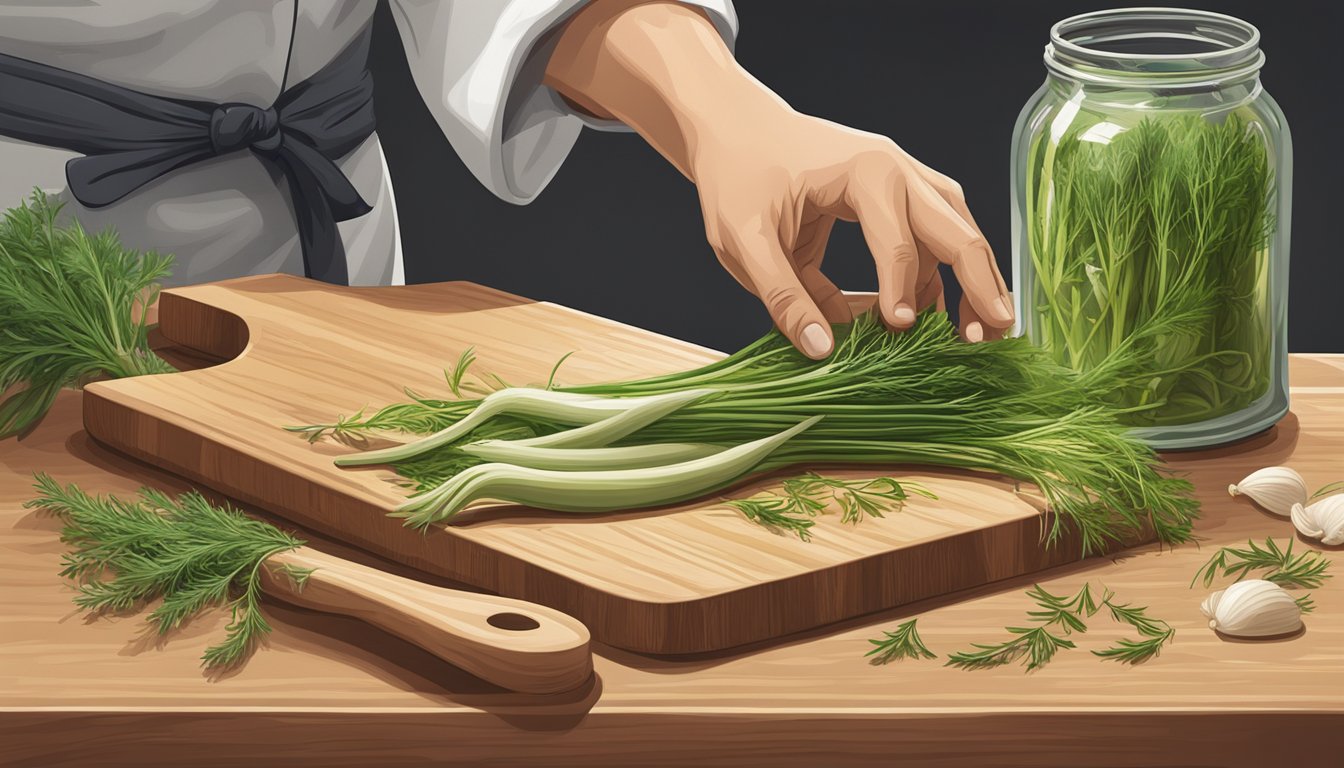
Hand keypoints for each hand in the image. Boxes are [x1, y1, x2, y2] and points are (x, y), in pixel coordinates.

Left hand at [545, 1, 1013, 357]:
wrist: (734, 130)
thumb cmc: (737, 177)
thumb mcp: (744, 242)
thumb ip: (782, 297)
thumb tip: (821, 352)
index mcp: (864, 172)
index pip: (897, 239)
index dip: (900, 290)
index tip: (900, 330)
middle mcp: (898, 170)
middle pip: (956, 230)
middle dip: (979, 283)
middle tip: (991, 337)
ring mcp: (904, 181)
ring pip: (956, 231)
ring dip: (973, 280)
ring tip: (981, 332)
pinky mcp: (897, 199)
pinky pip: (933, 238)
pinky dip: (942, 276)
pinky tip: (938, 317)